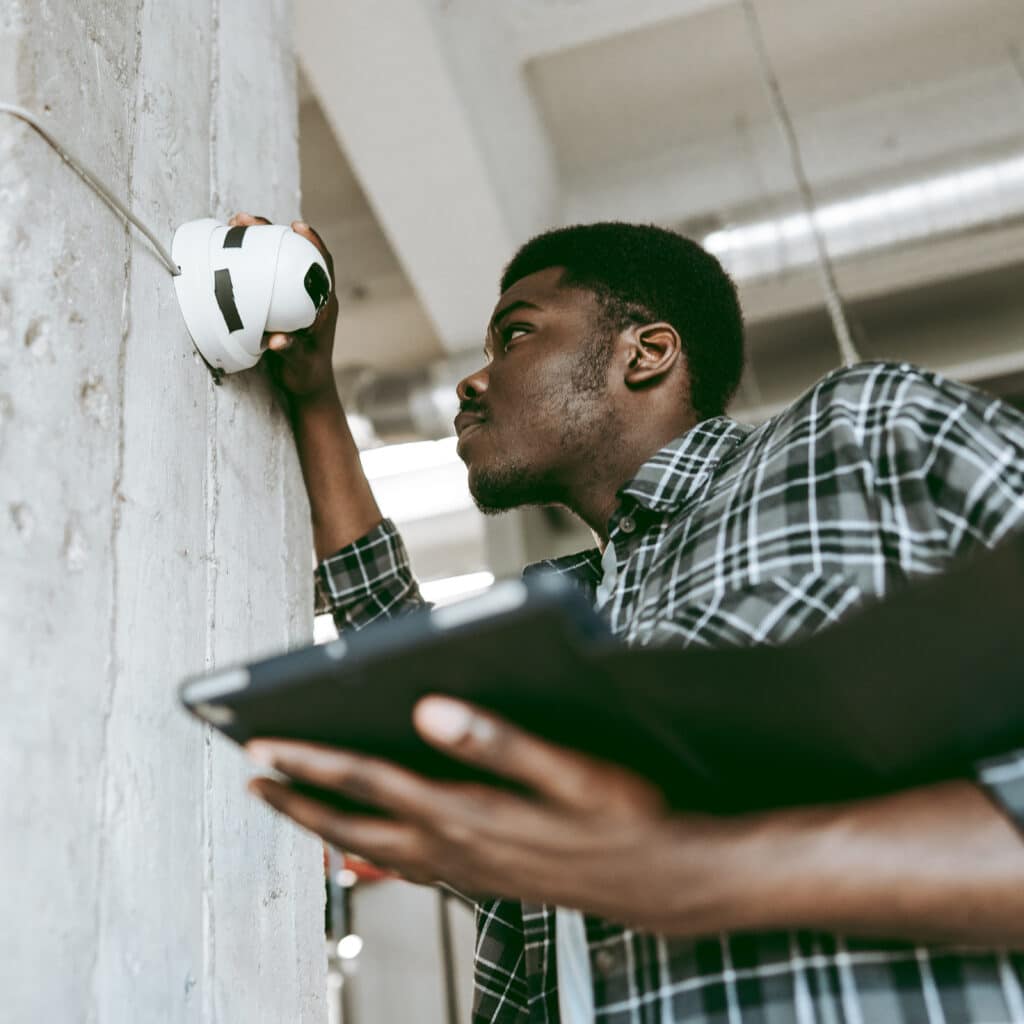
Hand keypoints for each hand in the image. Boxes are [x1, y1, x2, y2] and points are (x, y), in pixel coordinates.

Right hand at [228, 212, 339, 402]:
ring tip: (232, 226)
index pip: (323, 265)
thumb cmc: (307, 374)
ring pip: (278, 262)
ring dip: (258, 242)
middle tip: (245, 221)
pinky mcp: (279, 305)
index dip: (313, 242)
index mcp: (324, 305)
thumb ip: (291, 351)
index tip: (296, 226)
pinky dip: (250, 263)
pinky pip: (266, 278)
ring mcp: (294, 299)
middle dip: (272, 232)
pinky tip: (230, 254)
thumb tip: (278, 339)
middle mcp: (311, 296)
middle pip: (295, 254)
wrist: (305, 385)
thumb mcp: (299, 364)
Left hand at [245, 697, 754, 932]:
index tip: (263, 746)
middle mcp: (457, 847)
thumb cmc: (624, 818)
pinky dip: (372, 853)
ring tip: (293, 808)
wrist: (665, 880)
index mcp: (468, 813)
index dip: (313, 763)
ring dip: (326, 827)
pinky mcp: (485, 877)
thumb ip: (498, 740)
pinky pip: (409, 867)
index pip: (371, 781)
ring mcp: (468, 868)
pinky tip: (369, 847)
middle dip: (298, 801)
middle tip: (253, 781)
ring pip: (375, 849)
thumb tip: (431, 710)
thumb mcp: (571, 771)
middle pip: (356, 823)